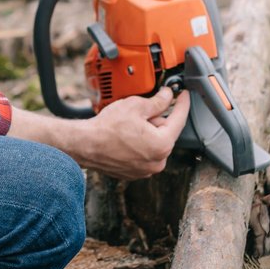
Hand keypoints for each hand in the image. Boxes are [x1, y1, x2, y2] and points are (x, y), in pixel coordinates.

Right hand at [8, 88, 190, 180]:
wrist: (85, 144)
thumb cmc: (107, 128)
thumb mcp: (136, 106)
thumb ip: (157, 101)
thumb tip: (167, 96)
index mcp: (162, 144)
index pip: (179, 119)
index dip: (182, 103)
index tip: (184, 95)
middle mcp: (157, 161)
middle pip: (165, 132)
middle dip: (156, 119)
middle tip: (140, 110)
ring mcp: (146, 170)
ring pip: (154, 143)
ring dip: (146, 132)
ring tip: (128, 124)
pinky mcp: (134, 173)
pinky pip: (143, 154)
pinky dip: (138, 144)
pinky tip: (124, 135)